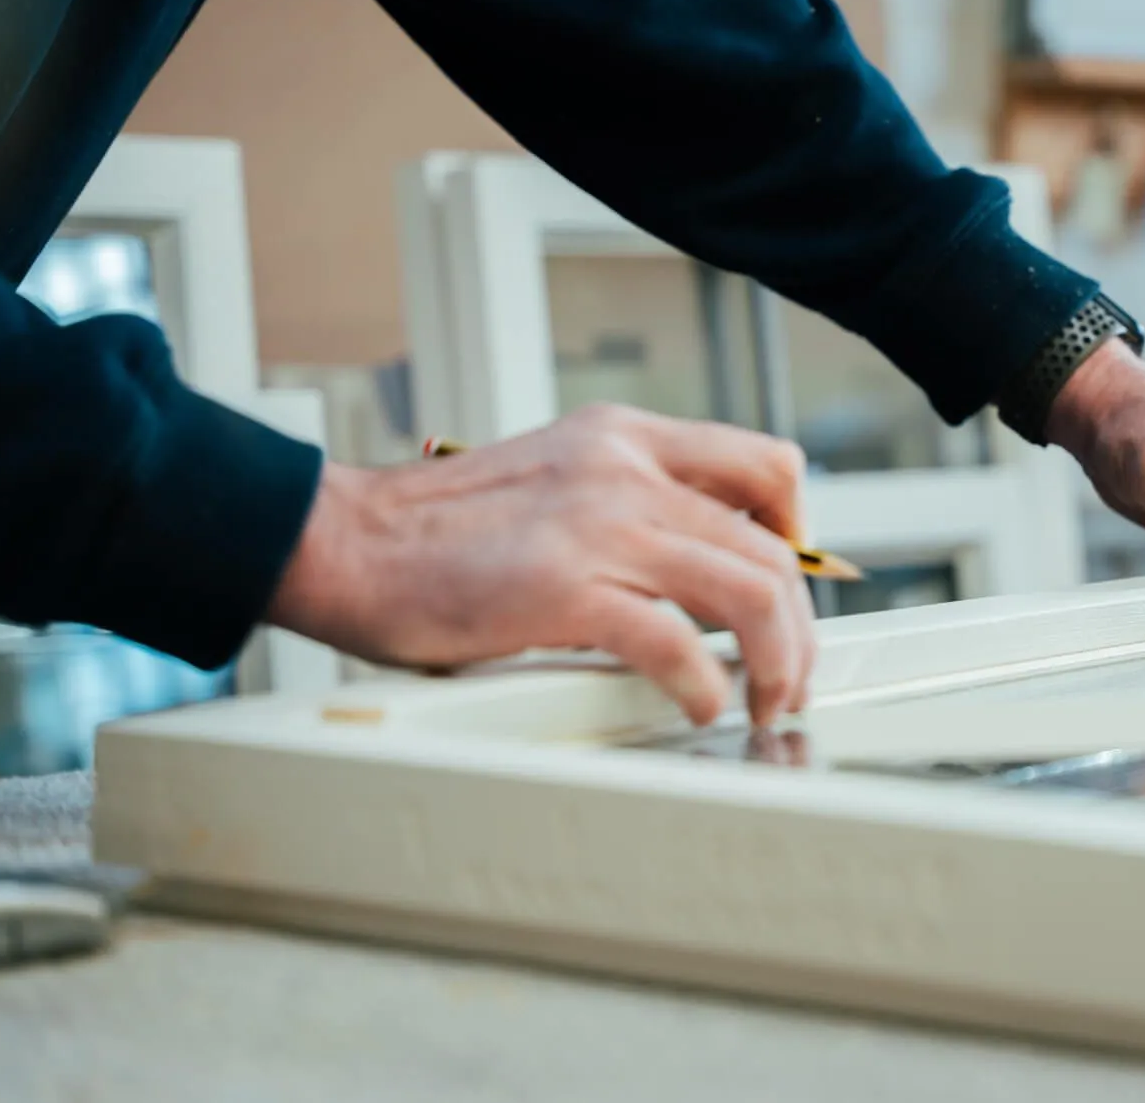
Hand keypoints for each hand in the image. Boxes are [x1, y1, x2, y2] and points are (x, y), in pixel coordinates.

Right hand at [267, 405, 816, 726]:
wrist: (343, 542)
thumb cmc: (435, 531)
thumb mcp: (555, 479)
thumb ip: (626, 505)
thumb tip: (700, 565)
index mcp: (623, 437)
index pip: (766, 464)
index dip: (801, 530)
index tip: (797, 585)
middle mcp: (623, 471)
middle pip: (771, 547)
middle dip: (800, 627)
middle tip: (791, 677)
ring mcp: (597, 527)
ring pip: (749, 591)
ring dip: (777, 662)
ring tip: (766, 701)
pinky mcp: (563, 590)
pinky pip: (676, 643)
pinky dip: (705, 687)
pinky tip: (698, 707)